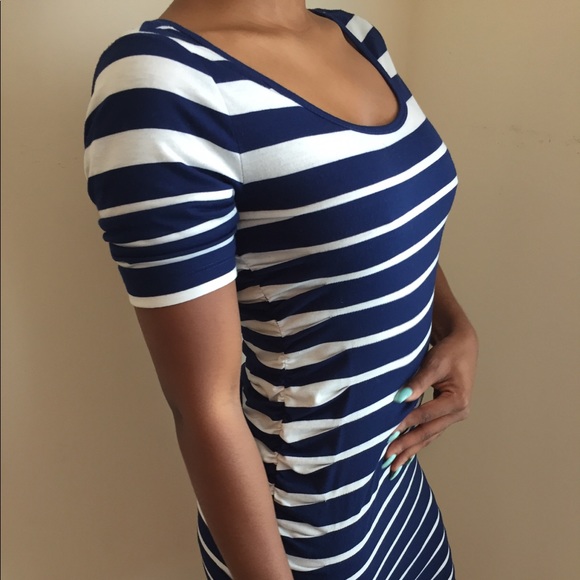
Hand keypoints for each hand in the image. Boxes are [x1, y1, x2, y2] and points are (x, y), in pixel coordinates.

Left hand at [382, 323, 477, 476]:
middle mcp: (458, 413)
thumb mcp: (434, 363)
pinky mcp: (445, 415)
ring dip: (410, 450)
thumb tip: (400, 398)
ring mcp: (452, 416)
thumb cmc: (449, 352)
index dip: (406, 424)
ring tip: (392, 466)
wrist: (462, 346)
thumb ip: (418, 381)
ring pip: (428, 437)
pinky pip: (429, 432)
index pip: (426, 416)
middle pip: (427, 433)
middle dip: (406, 446)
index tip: (387, 433)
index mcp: (458, 401)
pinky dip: (415, 443)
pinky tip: (403, 454)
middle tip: (386, 460)